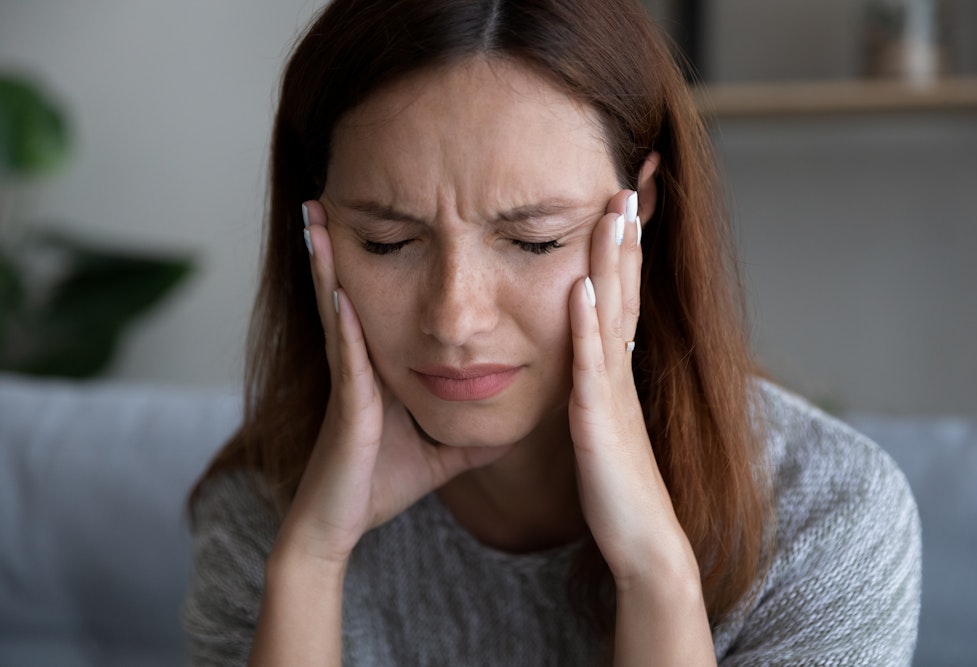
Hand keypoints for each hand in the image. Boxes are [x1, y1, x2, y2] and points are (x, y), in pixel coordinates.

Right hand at [279, 201, 511, 566]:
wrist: (340, 522)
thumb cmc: (384, 481)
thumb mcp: (444, 447)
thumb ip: (474, 431)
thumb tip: (515, 423)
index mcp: (383, 365)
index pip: (389, 301)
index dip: (387, 260)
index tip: (389, 216)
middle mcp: (362, 361)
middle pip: (355, 287)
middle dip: (341, 243)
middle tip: (328, 194)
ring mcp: (352, 378)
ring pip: (340, 308)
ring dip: (327, 263)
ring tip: (317, 218)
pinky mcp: (350, 401)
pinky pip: (348, 353)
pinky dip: (342, 319)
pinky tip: (340, 288)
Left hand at [567, 189, 697, 586]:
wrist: (644, 544)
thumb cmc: (618, 489)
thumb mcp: (601, 426)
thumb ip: (594, 390)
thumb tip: (582, 361)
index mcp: (616, 370)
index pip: (621, 295)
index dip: (622, 248)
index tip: (622, 201)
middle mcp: (620, 372)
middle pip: (625, 290)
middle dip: (626, 235)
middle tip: (629, 181)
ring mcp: (614, 394)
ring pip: (614, 316)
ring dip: (612, 262)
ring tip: (613, 212)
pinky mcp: (600, 423)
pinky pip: (592, 368)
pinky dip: (588, 327)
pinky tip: (582, 290)